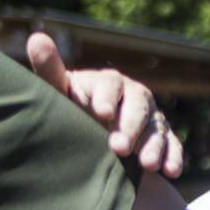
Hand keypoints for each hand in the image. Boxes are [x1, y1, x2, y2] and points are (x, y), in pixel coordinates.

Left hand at [26, 32, 183, 176]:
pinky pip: (172, 145)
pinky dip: (173, 157)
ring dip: (154, 146)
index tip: (101, 113)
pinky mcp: (163, 138)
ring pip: (156, 128)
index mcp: (109, 83)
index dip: (107, 97)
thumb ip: (50, 70)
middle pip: (138, 106)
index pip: (110, 85)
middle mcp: (134, 96)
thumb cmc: (72, 109)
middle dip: (130, 127)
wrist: (94, 132)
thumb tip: (37, 37)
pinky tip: (171, 171)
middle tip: (119, 147)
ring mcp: (152, 117)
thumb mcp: (59, 93)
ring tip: (147, 165)